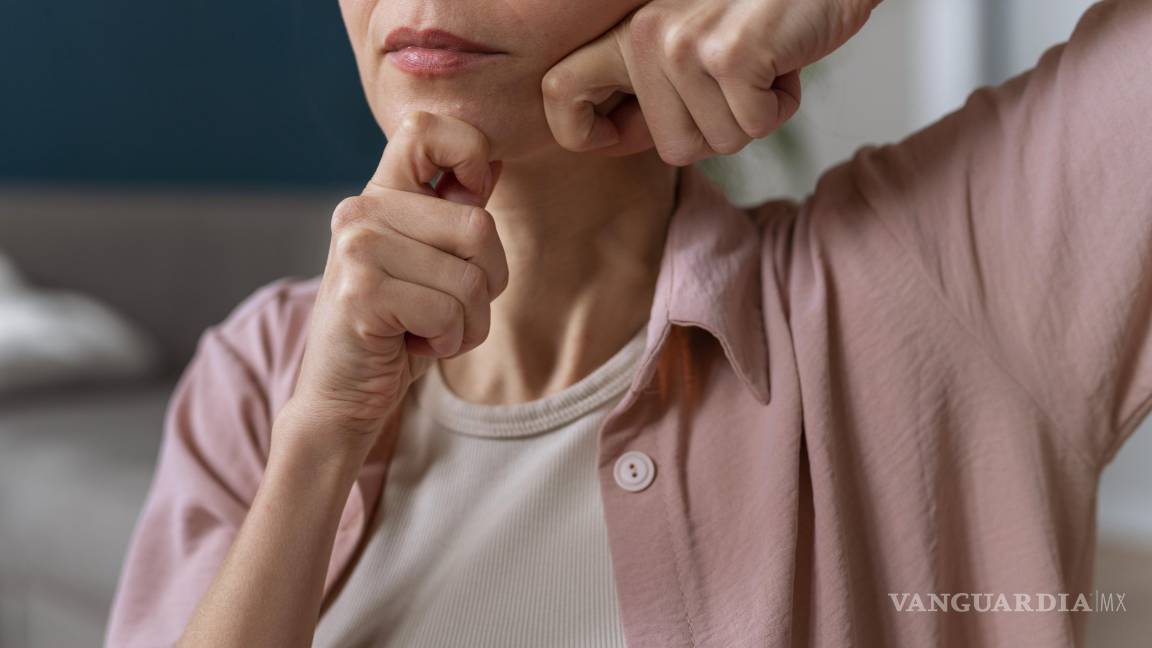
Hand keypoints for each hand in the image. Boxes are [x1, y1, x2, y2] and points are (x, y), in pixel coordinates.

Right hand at [281, 112, 506, 442]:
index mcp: (379, 195)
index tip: (471, 201)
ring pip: (472, 279)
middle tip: (445, 310)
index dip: (468, 152)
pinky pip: (450, 313)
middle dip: (486, 284)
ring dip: (468, 324)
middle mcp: (361, 210)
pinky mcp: (361, 292)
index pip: (425, 129)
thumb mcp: (431, 266)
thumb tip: (492, 162)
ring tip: (426, 332)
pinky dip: (448, 343)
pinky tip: (410, 348)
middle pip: (480, 227)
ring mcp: (357, 248)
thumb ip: (454, 214)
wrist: (342, 399)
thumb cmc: (397, 333)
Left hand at [542, 0, 879, 164]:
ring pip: (717, 143)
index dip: (585, 133)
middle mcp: (644, 34)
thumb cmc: (756, 9)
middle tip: (737, 80)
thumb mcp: (683, 37)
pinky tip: (782, 59)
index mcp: (624, 30)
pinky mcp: (730, 55)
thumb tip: (615, 137)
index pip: (558, 92)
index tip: (621, 134)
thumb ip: (644, 84)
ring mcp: (684, 44)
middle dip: (717, 130)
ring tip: (761, 60)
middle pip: (671, 148)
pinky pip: (754, 127)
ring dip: (753, 115)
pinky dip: (780, 105)